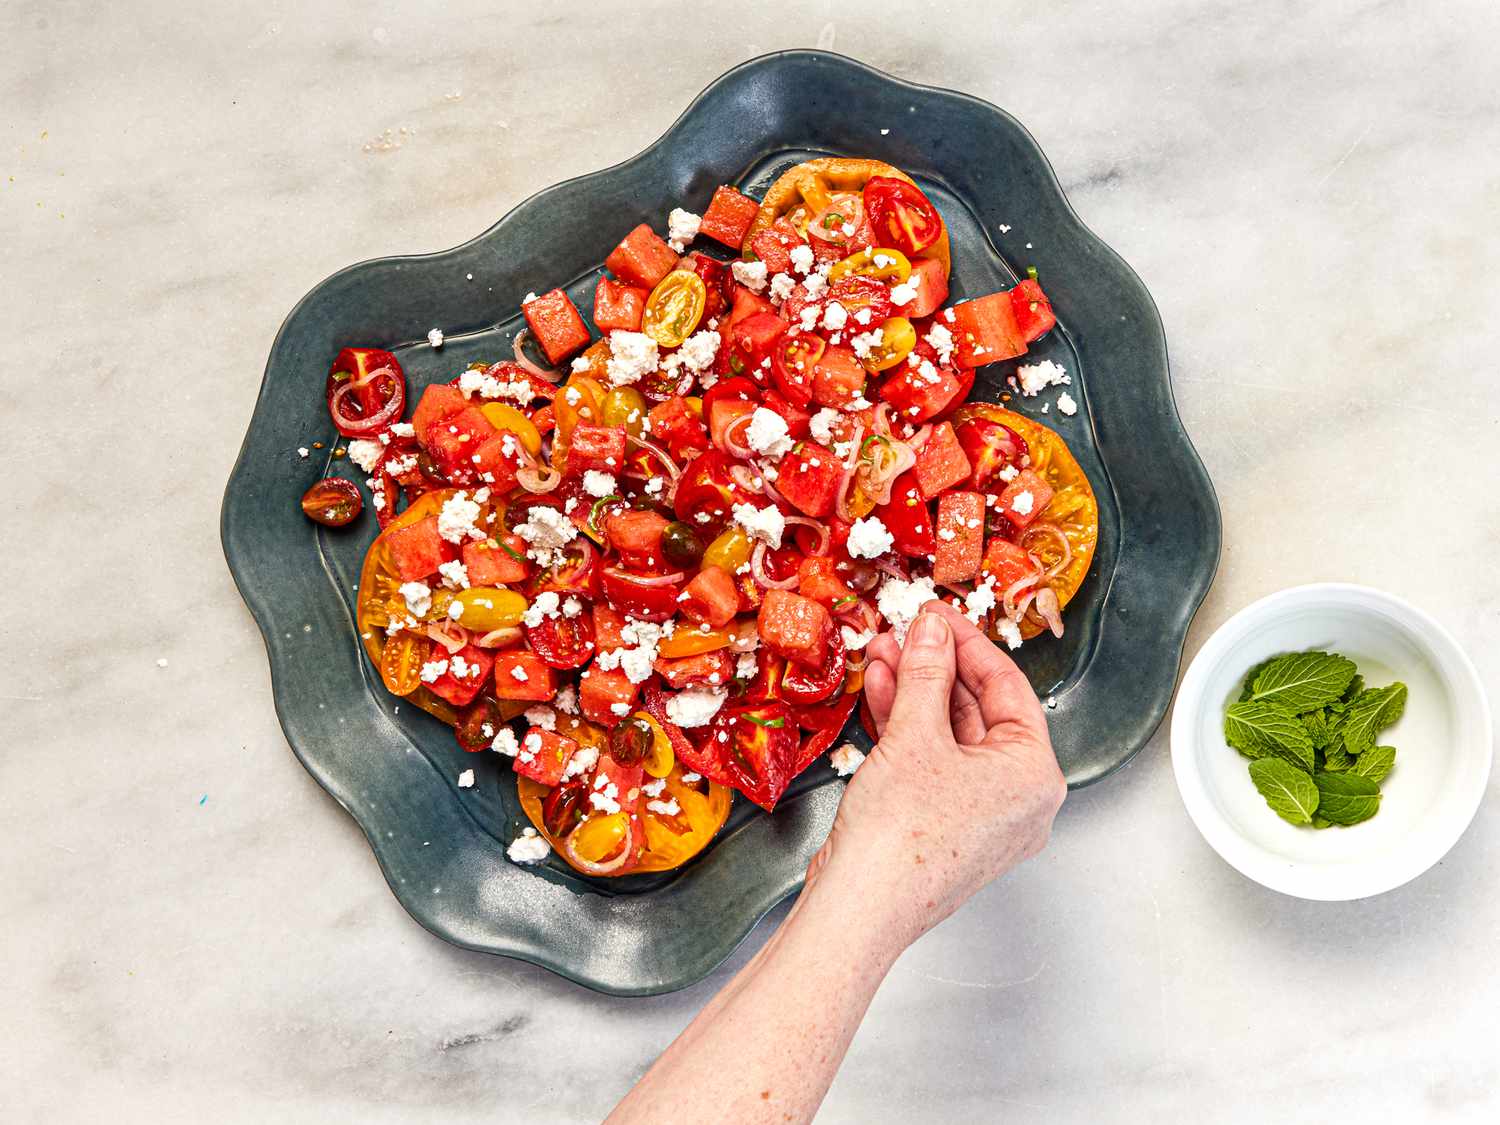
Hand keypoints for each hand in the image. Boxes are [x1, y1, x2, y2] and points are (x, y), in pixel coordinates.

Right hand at [805, 600, 1066, 950]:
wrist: (860, 909)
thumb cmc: (900, 840)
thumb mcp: (916, 734)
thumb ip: (926, 672)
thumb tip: (931, 632)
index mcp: (1034, 775)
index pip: (1008, 686)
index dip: (967, 642)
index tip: (936, 615)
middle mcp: (1018, 798)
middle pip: (978, 710)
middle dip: (934, 667)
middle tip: (902, 634)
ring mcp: (982, 815)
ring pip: (950, 736)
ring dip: (914, 693)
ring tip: (880, 656)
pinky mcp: (945, 826)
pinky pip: (934, 763)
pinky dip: (908, 729)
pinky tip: (879, 696)